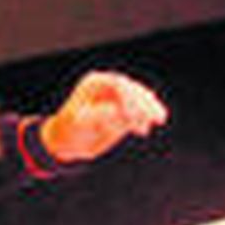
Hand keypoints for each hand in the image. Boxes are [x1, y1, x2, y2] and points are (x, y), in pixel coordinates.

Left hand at [40, 71, 168, 162]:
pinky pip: (137, 112)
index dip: (130, 96)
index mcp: (95, 82)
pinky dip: (143, 120)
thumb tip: (121, 111)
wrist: (66, 142)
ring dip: (150, 109)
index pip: (118, 84)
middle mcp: (108, 87)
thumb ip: (100, 115)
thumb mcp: (80, 122)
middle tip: (157, 116)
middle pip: (133, 89)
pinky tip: (143, 131)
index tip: (134, 113)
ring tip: (158, 121)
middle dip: (146, 103)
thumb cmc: (69, 129)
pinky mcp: (123, 111)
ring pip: (139, 99)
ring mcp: (117, 98)